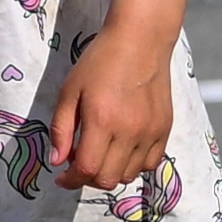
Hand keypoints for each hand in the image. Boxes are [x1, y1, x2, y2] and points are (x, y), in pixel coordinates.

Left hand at [46, 25, 174, 191]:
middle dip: (88, 178)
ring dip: (110, 172)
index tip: (61, 178)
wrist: (140, 41)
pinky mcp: (165, 129)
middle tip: (78, 164)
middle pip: (109, 179)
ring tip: (99, 154)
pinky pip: (150, 163)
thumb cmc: (99, 63)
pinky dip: (133, 165)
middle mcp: (130, 131)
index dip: (70, 180)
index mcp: (102, 121)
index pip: (86, 169)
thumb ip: (61, 129)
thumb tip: (56, 162)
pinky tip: (121, 149)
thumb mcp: (69, 91)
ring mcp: (151, 132)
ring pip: (129, 175)